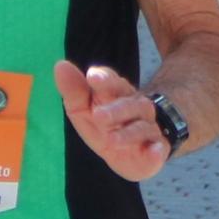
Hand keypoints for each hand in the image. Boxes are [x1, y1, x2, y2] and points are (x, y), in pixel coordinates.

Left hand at [55, 59, 170, 182]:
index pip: (114, 83)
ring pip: (142, 127)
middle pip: (130, 104)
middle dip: (115, 110)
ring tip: (111, 140)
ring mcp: (148, 128)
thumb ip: (73, 91)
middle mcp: (136, 107)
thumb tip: (60, 65)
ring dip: (128, 134)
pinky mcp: (156, 149)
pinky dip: (156, 152)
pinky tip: (154, 152)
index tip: (92, 77)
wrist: (135, 148)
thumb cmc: (106, 124)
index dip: (105, 79)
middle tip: (98, 115)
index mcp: (118, 94)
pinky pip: (158, 150)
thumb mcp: (84, 109)